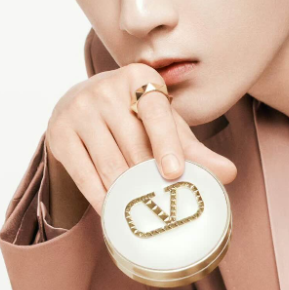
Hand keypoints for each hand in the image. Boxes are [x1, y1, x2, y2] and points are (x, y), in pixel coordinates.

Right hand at [45, 60, 236, 222]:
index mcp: (139, 79)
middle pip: (134, 146)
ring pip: (109, 164)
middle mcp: (104, 89)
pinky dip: (101, 196)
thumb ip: (195, 150)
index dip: (166, 143)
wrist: (81, 104)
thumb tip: (228, 174)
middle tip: (163, 203)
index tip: (174, 172)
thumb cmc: (133, 117)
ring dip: (127, 191)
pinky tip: (113, 210)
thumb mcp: (165, 126)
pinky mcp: (60, 133)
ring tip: (141, 208)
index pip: (156, 113)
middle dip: (149, 178)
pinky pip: (84, 174)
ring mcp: (79, 109)